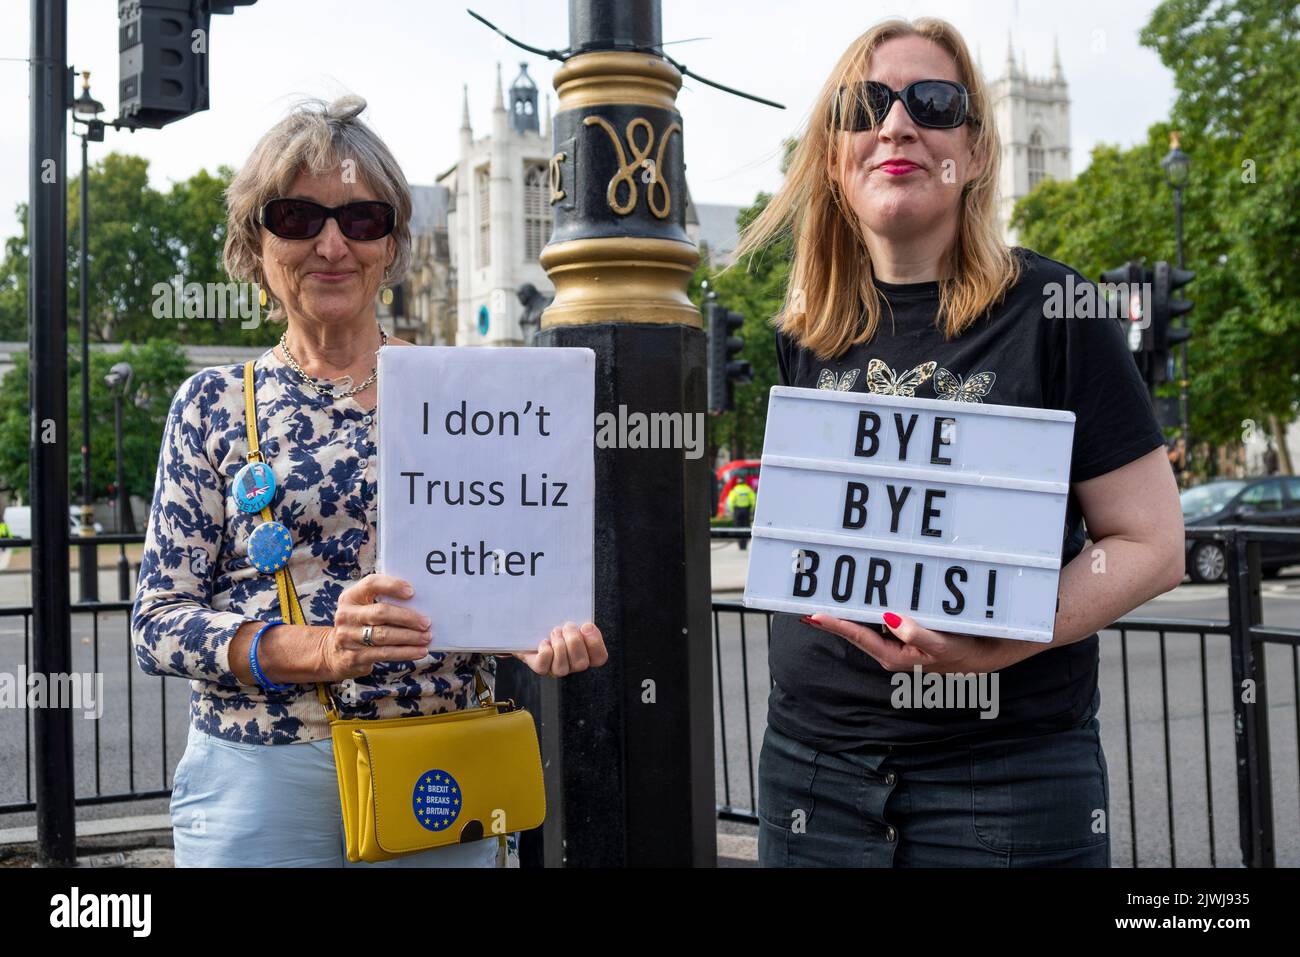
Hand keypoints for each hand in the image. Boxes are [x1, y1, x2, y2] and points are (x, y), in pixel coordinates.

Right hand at [320, 574, 431, 680]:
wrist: (335, 653)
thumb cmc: (361, 625)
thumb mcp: (363, 608)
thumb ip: (383, 601)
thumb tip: (420, 602)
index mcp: (350, 597)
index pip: (371, 584)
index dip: (392, 585)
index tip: (412, 592)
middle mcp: (346, 615)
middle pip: (381, 612)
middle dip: (407, 617)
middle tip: (426, 622)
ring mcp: (348, 637)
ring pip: (384, 635)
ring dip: (410, 637)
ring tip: (427, 637)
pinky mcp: (355, 657)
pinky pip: (385, 653)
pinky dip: (406, 652)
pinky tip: (420, 651)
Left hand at [514, 621, 608, 676]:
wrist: (532, 625)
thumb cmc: (557, 619)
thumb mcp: (569, 616)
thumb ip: (578, 616)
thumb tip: (581, 616)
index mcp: (586, 652)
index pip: (599, 658)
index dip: (595, 643)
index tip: (586, 626)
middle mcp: (573, 664)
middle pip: (581, 663)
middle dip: (574, 642)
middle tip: (568, 626)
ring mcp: (556, 668)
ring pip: (562, 668)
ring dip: (559, 646)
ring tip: (555, 631)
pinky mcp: (540, 667)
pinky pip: (543, 667)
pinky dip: (545, 652)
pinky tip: (544, 641)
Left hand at [801, 610, 1040, 673]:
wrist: (996, 649)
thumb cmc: (971, 651)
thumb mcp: (947, 646)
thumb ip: (920, 634)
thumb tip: (890, 619)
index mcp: (896, 657)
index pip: (859, 637)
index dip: (835, 625)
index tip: (811, 614)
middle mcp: (893, 650)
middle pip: (857, 628)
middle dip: (834, 613)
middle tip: (804, 595)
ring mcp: (900, 640)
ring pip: (869, 620)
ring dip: (850, 606)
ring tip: (825, 586)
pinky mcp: (910, 630)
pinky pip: (884, 614)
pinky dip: (871, 602)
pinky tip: (863, 588)